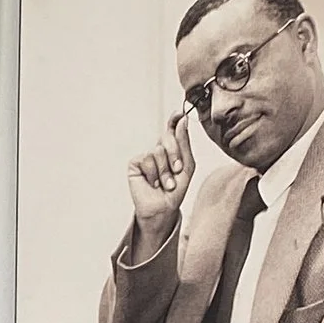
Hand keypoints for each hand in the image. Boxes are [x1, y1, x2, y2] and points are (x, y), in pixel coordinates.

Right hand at [123, 111, 192, 256]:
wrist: (164, 208)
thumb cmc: (176, 190)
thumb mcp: (187, 165)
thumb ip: (184, 143)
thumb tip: (181, 120)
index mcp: (172, 149)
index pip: (172, 130)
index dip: (174, 120)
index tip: (179, 114)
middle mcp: (158, 150)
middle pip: (167, 138)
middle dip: (175, 155)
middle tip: (177, 171)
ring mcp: (146, 156)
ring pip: (158, 150)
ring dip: (165, 170)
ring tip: (166, 183)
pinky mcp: (135, 163)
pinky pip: (147, 159)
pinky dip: (153, 173)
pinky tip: (153, 183)